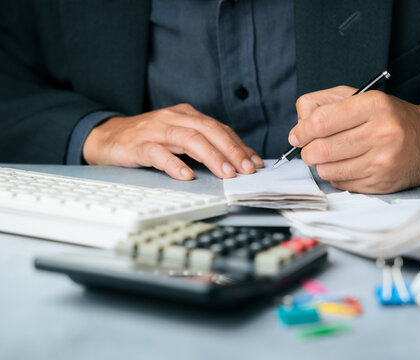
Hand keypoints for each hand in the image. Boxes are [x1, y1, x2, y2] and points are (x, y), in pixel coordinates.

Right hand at [83, 104, 263, 179]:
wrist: (107, 137)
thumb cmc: (148, 139)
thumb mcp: (178, 138)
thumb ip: (203, 146)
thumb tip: (235, 162)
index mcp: (187, 115)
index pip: (219, 128)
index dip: (239, 145)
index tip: (255, 162)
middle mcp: (174, 118)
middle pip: (208, 130)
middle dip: (231, 150)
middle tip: (246, 169)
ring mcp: (155, 130)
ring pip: (188, 139)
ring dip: (211, 156)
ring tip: (225, 173)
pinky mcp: (138, 145)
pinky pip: (158, 153)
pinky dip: (174, 164)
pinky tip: (186, 176)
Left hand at [290, 86, 419, 193]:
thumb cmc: (391, 117)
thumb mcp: (362, 97)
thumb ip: (326, 103)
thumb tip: (299, 124)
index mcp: (374, 105)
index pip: (322, 121)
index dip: (302, 130)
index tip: (297, 135)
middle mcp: (381, 133)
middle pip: (321, 149)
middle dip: (307, 150)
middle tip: (309, 147)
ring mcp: (382, 162)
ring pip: (327, 170)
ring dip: (321, 164)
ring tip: (331, 155)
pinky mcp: (381, 183)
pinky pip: (341, 184)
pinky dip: (337, 175)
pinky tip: (349, 165)